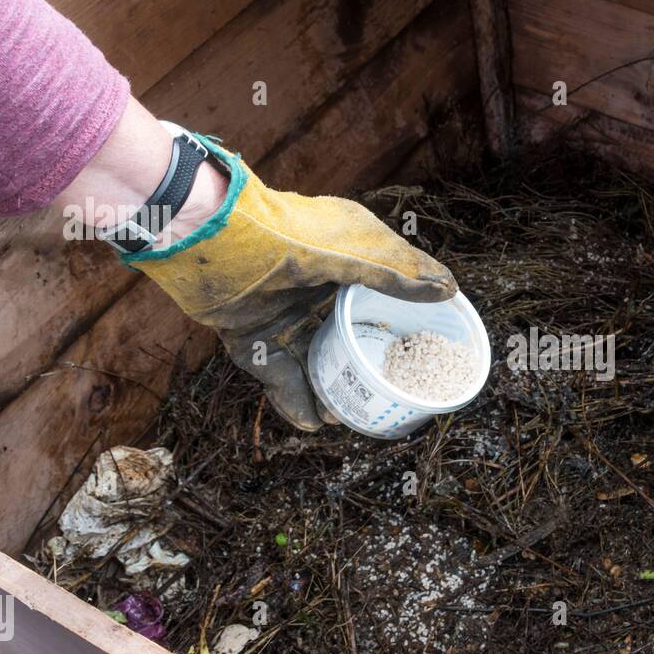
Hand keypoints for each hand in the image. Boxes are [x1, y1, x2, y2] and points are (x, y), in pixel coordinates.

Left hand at [128, 134, 455, 429]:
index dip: (405, 317)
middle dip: (368, 364)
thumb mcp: (353, 250)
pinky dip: (294, 398)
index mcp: (346, 255)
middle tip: (391, 392)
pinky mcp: (251, 333)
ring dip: (332, 388)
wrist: (206, 237)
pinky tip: (312, 420)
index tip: (428, 346)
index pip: (385, 290)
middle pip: (350, 331)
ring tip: (350, 416)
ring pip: (315, 358)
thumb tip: (448, 289)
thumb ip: (397, 273)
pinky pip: (278, 373)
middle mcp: (316, 284)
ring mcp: (283, 310)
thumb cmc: (285, 233)